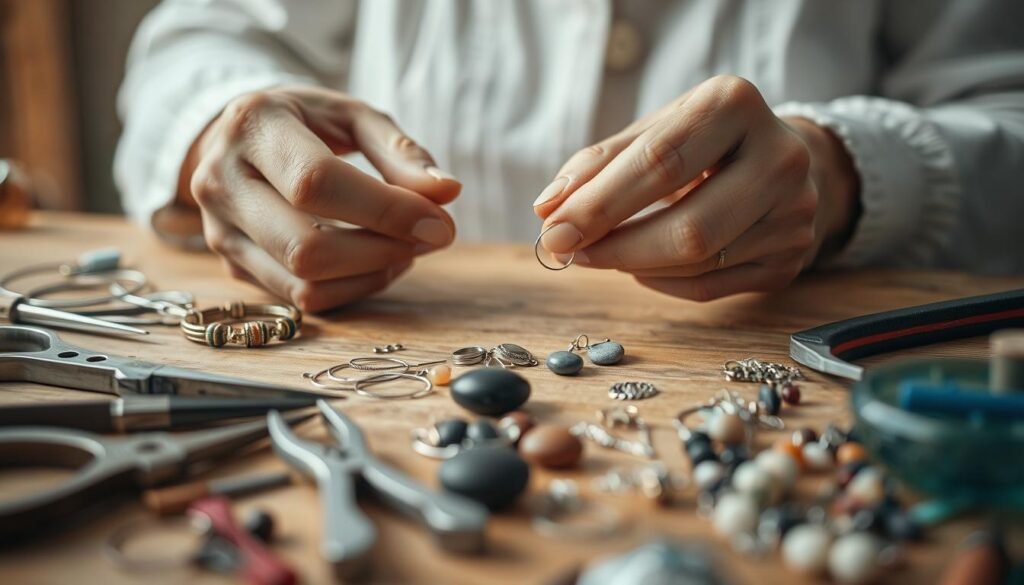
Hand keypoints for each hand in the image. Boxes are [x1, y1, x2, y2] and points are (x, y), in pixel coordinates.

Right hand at [181, 86, 460, 310]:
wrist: (239, 140)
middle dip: (383, 250)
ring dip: (373, 274)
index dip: (385, 210)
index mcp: (252, 126)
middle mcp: (220, 181)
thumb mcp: (354, 116)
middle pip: (306, 247)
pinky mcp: (233, 267)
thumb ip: (400, 152)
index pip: (316, 183)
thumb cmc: (308, 123)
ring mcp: (219, 231)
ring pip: (304, 283)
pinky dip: (353, 288)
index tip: (440, 222)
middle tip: (431, 236)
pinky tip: (378, 262)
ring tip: (407, 247)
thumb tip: (447, 192)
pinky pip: (301, 299)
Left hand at [534, 76, 858, 300]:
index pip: (660, 163)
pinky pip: (709, 288)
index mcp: (735, 105)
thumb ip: (598, 165)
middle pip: (689, 228)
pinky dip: (660, 283)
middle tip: (567, 252)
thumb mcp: (652, 132)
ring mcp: (794, 214)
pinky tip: (640, 266)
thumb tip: (548, 209)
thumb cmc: (700, 144)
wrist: (781, 161)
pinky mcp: (791, 259)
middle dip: (616, 246)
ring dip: (633, 265)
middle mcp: (780, 157)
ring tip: (601, 252)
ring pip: (698, 263)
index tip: (553, 231)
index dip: (601, 204)